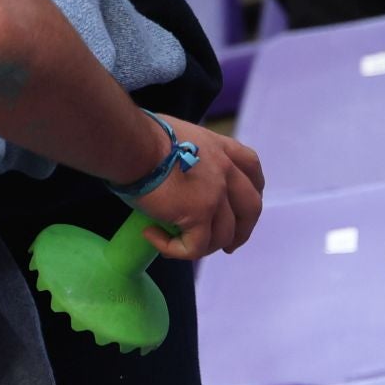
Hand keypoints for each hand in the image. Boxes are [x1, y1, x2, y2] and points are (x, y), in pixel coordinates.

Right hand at [134, 117, 263, 261]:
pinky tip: (151, 236)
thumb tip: (168, 170)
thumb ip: (186, 152)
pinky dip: (174, 249)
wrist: (131, 143)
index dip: (253, 191)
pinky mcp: (199, 214)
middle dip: (243, 231)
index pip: (251, 169)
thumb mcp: (176, 135)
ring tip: (173, 244)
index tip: (241, 208)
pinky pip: (194, 247)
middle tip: (228, 246)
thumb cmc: (138, 135)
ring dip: (202, 246)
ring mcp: (216, 194)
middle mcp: (225, 170)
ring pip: (223, 235)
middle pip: (251, 208)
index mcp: (220, 148)